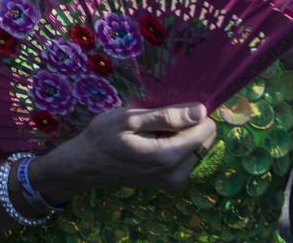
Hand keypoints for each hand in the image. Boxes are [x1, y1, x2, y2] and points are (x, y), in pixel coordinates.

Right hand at [37, 102, 216, 198]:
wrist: (86, 165)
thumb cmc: (103, 137)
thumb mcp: (129, 119)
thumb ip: (167, 116)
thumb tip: (201, 111)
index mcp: (170, 156)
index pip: (206, 129)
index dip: (192, 114)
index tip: (171, 109)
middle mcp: (179, 173)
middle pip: (205, 140)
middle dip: (188, 127)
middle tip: (157, 121)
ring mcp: (176, 182)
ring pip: (198, 150)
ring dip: (182, 137)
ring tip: (153, 133)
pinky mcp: (172, 184)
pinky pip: (188, 159)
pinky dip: (176, 148)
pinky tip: (154, 143)